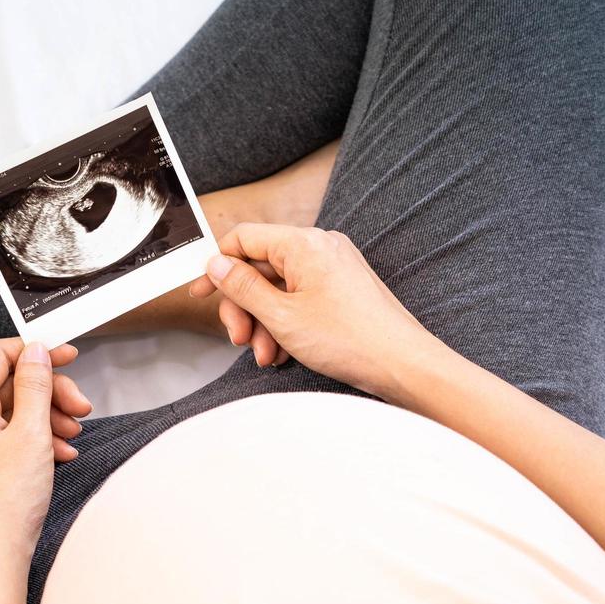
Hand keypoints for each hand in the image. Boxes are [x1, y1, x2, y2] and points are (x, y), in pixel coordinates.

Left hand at [0, 338, 91, 567]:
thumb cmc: (3, 501)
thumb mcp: (31, 432)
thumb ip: (35, 384)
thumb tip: (36, 351)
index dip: (37, 352)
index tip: (70, 356)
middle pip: (11, 384)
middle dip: (50, 393)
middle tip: (81, 407)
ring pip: (14, 412)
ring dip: (49, 418)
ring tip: (73, 436)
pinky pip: (10, 437)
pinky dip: (38, 440)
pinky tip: (61, 454)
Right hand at [188, 223, 443, 403]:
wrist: (404, 365)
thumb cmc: (350, 339)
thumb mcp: (281, 316)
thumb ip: (243, 287)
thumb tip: (216, 264)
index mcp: (303, 243)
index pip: (244, 238)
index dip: (217, 266)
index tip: (200, 293)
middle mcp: (320, 247)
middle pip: (260, 267)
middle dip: (244, 307)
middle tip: (238, 339)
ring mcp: (334, 267)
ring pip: (279, 288)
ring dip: (264, 322)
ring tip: (266, 355)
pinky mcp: (343, 288)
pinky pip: (301, 298)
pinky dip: (286, 323)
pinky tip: (284, 353)